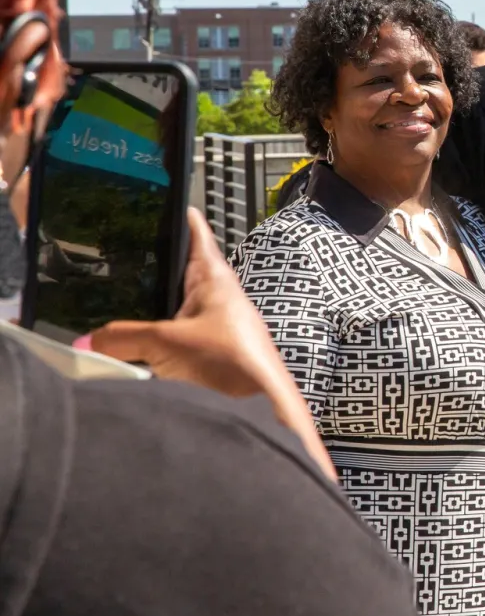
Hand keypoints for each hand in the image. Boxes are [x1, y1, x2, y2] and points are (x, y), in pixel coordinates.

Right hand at [90, 208, 335, 479]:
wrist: (265, 412)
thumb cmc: (233, 365)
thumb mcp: (166, 344)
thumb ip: (122, 339)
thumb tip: (89, 342)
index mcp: (215, 279)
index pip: (198, 237)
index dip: (183, 219)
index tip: (173, 203)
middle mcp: (220, 299)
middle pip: (183, 275)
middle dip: (157, 269)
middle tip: (125, 259)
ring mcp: (219, 329)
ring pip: (178, 312)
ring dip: (154, 313)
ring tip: (117, 308)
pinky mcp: (216, 358)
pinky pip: (178, 343)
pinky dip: (158, 344)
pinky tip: (137, 353)